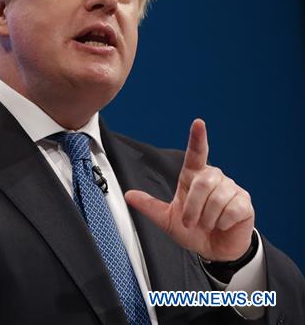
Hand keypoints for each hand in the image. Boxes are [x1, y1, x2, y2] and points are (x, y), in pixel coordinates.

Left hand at [124, 119, 254, 261]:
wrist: (215, 249)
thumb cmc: (193, 231)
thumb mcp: (166, 219)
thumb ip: (149, 206)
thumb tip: (129, 195)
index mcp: (193, 177)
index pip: (196, 154)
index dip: (197, 138)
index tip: (198, 123)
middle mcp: (214, 178)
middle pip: (202, 182)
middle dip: (193, 207)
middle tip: (191, 222)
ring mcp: (231, 189)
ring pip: (217, 197)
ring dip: (207, 217)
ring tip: (207, 224)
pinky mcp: (244, 203)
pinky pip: (232, 209)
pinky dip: (222, 222)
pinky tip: (222, 224)